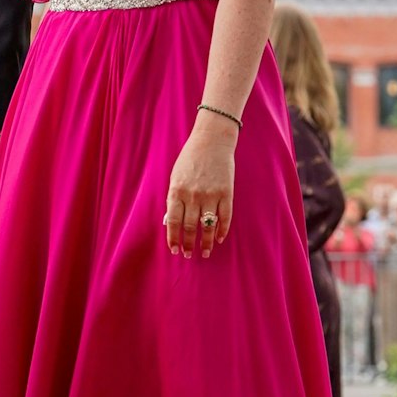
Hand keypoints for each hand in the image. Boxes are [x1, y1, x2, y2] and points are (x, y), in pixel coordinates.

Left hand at [165, 116, 234, 258]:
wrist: (212, 141)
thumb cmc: (190, 159)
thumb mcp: (175, 177)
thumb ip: (173, 199)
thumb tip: (170, 222)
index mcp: (176, 191)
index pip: (173, 222)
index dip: (173, 239)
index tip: (174, 250)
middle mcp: (193, 196)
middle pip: (190, 227)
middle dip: (189, 244)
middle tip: (189, 255)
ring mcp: (211, 195)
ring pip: (208, 226)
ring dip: (205, 243)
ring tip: (205, 253)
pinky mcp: (226, 193)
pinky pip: (225, 217)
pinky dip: (222, 231)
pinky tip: (219, 239)